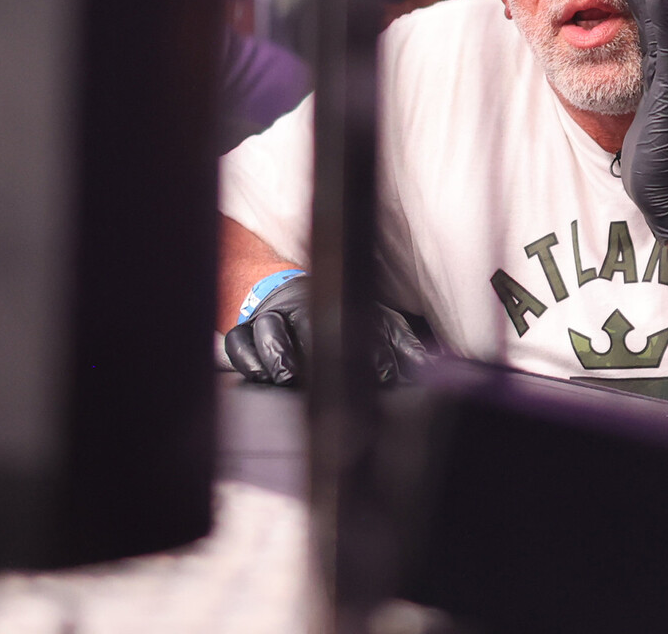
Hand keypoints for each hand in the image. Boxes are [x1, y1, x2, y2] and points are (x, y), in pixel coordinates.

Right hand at [224, 274, 430, 386]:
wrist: (281, 289)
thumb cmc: (338, 315)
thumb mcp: (376, 323)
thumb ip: (401, 344)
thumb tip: (430, 366)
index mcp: (337, 302)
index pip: (355, 320)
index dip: (372, 349)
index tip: (385, 375)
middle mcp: (301, 304)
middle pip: (309, 319)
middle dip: (321, 349)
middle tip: (333, 377)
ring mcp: (269, 316)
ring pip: (268, 327)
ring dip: (279, 352)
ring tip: (288, 376)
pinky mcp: (242, 329)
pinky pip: (237, 341)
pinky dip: (246, 358)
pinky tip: (258, 375)